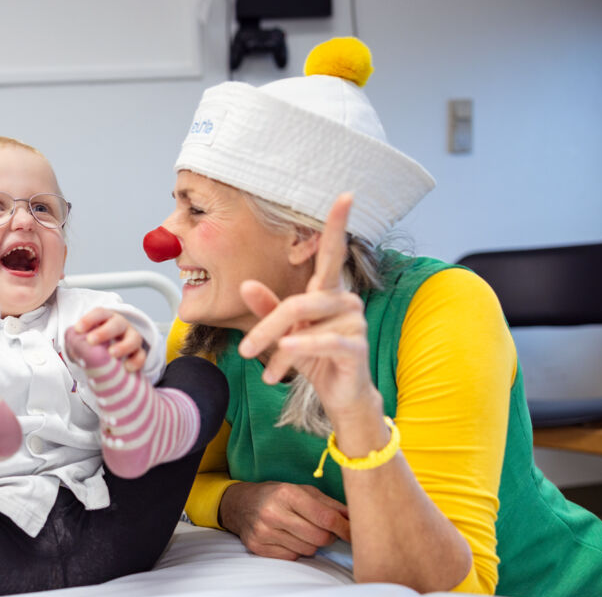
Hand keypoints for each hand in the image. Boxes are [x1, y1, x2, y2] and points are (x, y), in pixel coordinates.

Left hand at [73, 308, 146, 371]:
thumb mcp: (84, 341)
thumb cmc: (95, 345)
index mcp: (106, 319)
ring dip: (123, 345)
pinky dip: (136, 361)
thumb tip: (71, 345)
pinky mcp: (139, 353)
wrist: (111, 356)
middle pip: (116, 324)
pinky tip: (127, 368)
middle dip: (104, 331)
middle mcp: (121, 326)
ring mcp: (132, 338)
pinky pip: (141, 355)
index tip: (78, 329)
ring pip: (134, 338)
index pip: (99, 314)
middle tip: (91, 340)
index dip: (89, 319)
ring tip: (112, 354)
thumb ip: (77, 342)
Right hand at [220, 481, 350, 559]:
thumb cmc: (277, 496)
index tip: (355, 533)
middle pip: (320, 537)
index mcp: (287, 493)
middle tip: (324, 530)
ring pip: (308, 550)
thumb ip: (329, 504)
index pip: (326, 518)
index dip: (345, 528)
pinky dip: (296, 551)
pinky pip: (292, 558)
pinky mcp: (258, 548)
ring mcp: (263, 532)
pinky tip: (289, 539)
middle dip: (328, 536)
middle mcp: (272, 513)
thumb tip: (354, 518)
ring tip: (302, 532)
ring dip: (312, 544)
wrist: (239, 504)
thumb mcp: (302, 491)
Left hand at [235, 193, 376, 418]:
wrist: (337, 396)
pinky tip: (283, 357)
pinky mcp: (357, 346)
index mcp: (326, 292)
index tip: (346, 195)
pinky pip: (326, 341)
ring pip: (307, 324)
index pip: (332, 253)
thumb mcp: (282, 334)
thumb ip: (266, 309)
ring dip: (280, 348)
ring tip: (264, 368)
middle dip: (267, 325)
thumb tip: (245, 284)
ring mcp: (354, 322)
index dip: (338, 225)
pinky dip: (302, 348)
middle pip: (299, 301)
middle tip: (244, 350)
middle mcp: (344, 301)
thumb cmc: (312, 358)